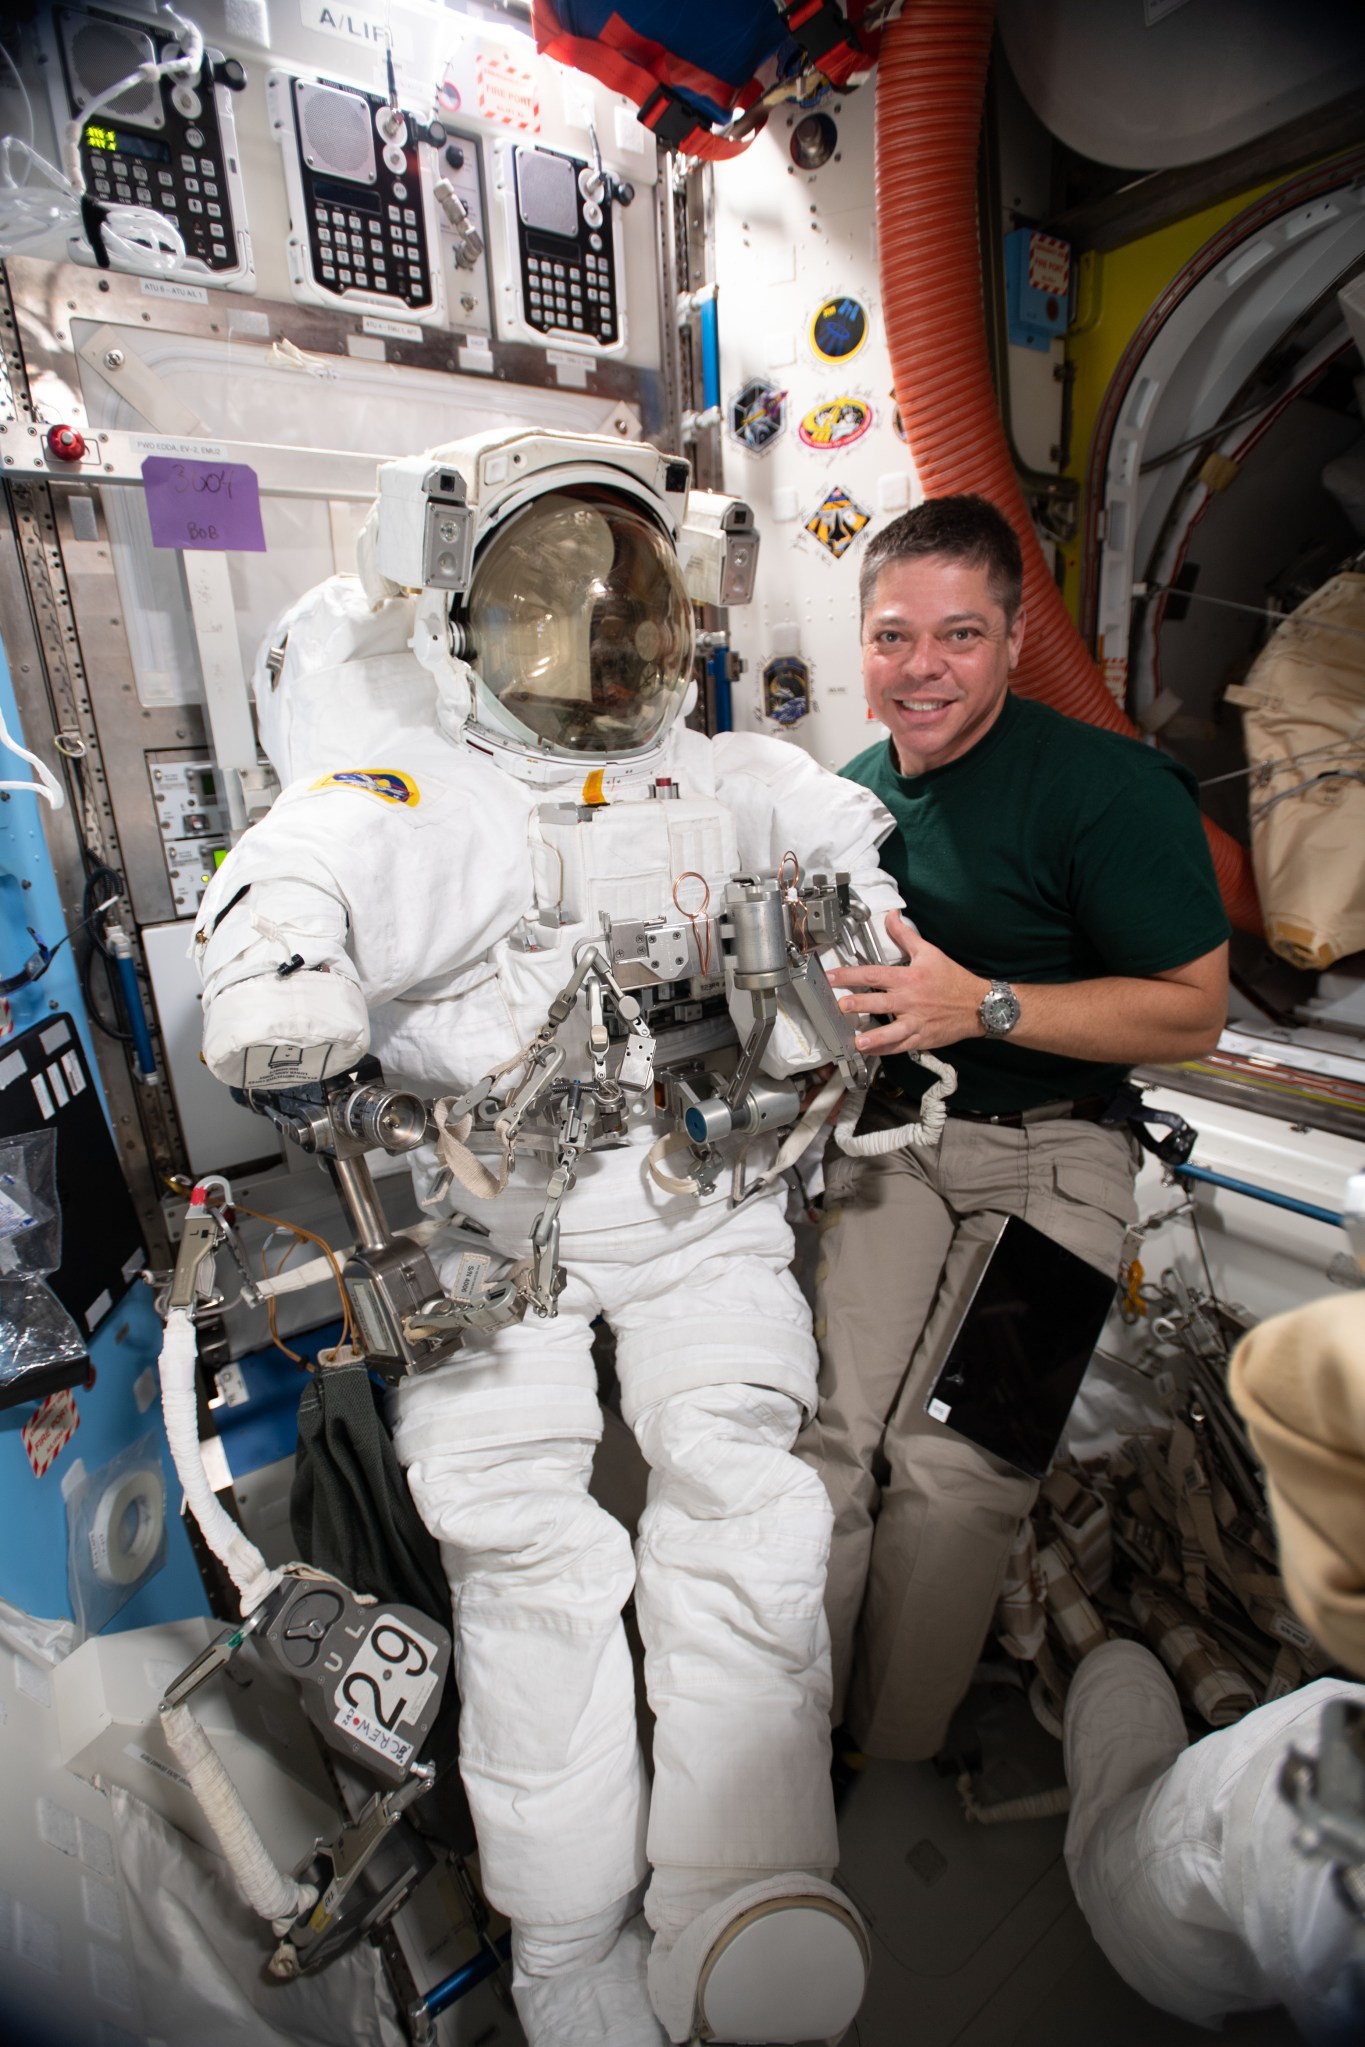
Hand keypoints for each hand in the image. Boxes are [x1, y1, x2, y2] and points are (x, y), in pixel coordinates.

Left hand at [827, 910, 988, 1055]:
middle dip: (858, 1005)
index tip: (831, 976)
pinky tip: (871, 1052)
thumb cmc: (953, 979)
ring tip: (858, 1041)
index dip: (850, 975)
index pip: (874, 975)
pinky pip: (901, 1046)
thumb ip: (905, 935)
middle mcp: (910, 1000)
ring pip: (892, 1031)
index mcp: (909, 978)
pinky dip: (886, 1050)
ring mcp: (916, 1021)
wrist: (978, 1005)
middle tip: (840, 1006)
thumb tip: (891, 915)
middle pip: (879, 1002)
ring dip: (874, 1037)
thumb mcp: (929, 952)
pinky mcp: (922, 1038)